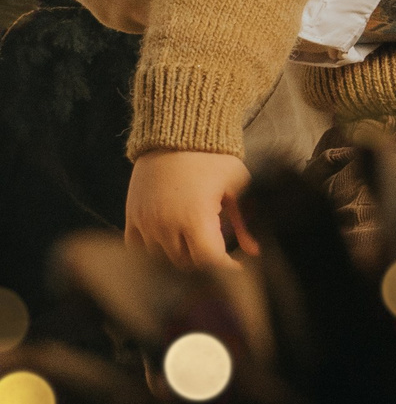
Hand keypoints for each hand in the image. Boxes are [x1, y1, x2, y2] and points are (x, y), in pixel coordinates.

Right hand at [126, 149, 253, 268]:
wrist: (176, 134)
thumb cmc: (213, 157)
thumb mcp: (237, 185)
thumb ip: (244, 221)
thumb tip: (254, 251)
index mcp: (195, 218)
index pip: (209, 261)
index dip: (225, 269)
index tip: (236, 268)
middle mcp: (166, 225)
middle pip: (186, 264)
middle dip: (205, 262)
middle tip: (218, 252)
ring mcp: (146, 223)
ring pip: (161, 260)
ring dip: (180, 258)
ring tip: (196, 246)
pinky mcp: (132, 218)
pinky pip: (137, 250)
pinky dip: (152, 253)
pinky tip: (170, 245)